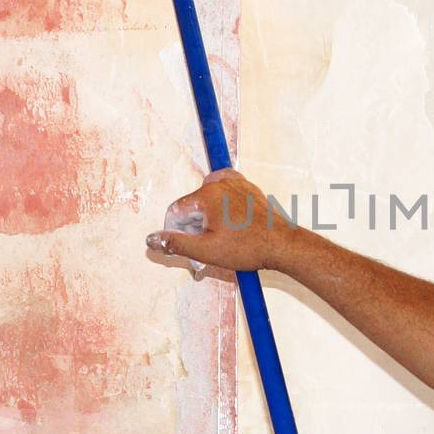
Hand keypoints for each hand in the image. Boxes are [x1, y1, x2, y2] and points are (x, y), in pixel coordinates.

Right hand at [145, 167, 298, 272]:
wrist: (283, 245)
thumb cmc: (248, 248)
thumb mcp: (206, 250)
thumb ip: (176, 243)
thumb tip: (151, 240)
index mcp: (207, 194)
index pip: (176, 211)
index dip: (176, 232)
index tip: (189, 248)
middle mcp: (221, 183)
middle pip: (192, 204)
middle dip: (194, 226)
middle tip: (207, 247)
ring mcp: (237, 183)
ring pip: (208, 199)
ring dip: (208, 217)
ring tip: (220, 237)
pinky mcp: (248, 188)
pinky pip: (225, 192)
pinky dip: (221, 205)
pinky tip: (227, 222)